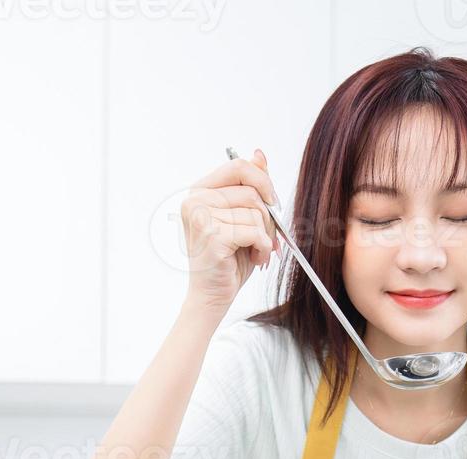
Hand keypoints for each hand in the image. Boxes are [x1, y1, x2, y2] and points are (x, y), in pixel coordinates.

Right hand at [180, 149, 280, 313]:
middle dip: (267, 217)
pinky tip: (254, 259)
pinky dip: (263, 248)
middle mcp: (194, 200)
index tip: (272, 202)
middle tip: (264, 237)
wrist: (213, 295)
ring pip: (255, 212)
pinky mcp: (211, 236)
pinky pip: (254, 232)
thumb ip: (250, 185)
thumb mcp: (244, 216)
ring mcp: (200, 217)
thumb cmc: (229, 259)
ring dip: (265, 236)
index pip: (238, 166)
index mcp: (200, 190)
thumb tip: (258, 154)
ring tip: (254, 252)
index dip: (263, 182)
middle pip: (251, 191)